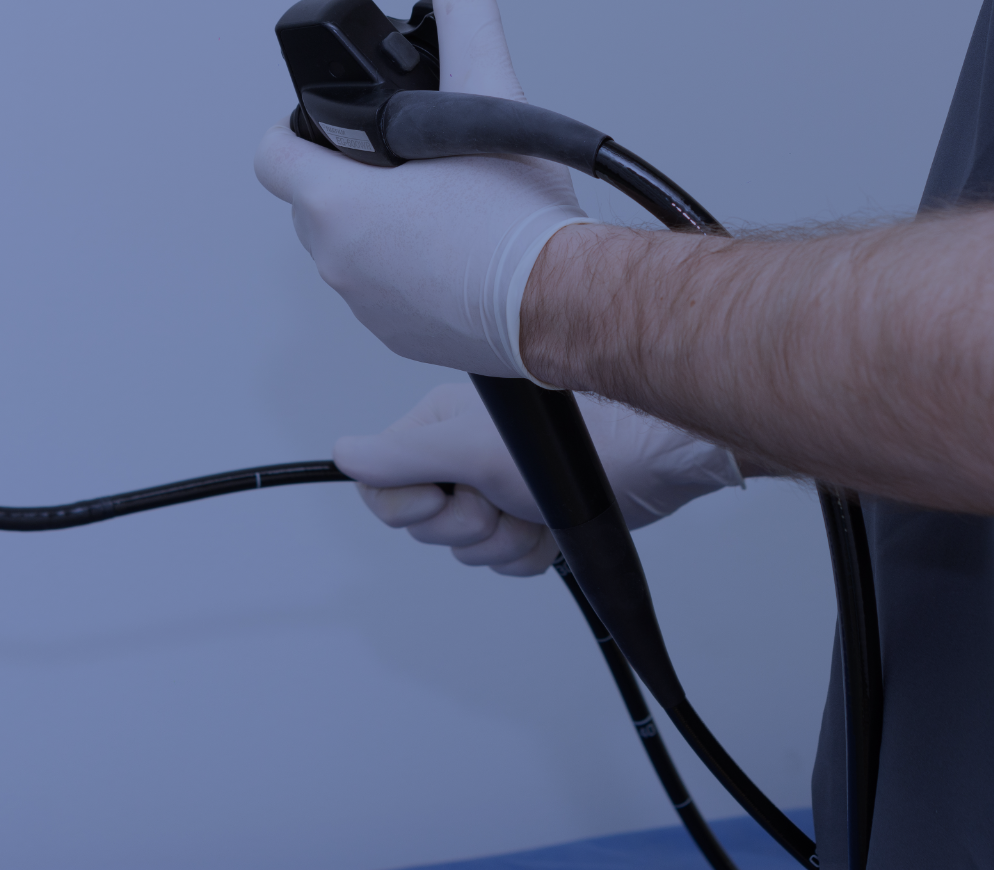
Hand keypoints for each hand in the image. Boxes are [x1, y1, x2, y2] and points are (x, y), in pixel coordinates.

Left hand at [255, 0, 589, 380]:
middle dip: (350, 178)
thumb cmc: (519, 222)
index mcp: (337, 204)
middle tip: (405, 161)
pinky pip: (386, 294)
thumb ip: (466, 26)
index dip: (295, 129)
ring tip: (441, 204)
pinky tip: (458, 251)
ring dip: (380, 226)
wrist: (562, 302)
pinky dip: (409, 272)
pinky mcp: (400, 336)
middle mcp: (339, 261)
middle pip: (313, 202)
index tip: (330, 124)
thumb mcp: (490, 101)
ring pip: (352, 250)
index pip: (273, 155)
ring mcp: (367, 306)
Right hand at [333, 383, 743, 575]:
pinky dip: (531, 551)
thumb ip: (403, 457)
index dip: (411, 506)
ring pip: (469, 550)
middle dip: (470, 524)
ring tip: (533, 507)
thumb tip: (345, 455)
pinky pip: (506, 562)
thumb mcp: (473, 450)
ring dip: (505, 538)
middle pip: (427, 527)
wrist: (648, 463)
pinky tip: (550, 525)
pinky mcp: (530, 518)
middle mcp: (462, 460)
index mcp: (437, 431)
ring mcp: (497, 491)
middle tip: (500, 496)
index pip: (384, 488)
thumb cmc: (573, 441)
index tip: (447, 495)